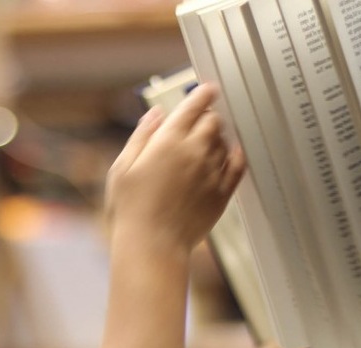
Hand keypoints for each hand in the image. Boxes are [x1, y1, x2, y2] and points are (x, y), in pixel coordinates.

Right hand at [104, 83, 244, 256]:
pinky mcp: (222, 193)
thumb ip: (141, 137)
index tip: (208, 89)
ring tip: (207, 143)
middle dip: (208, 117)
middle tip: (201, 120)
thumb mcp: (123, 168)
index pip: (194, 105)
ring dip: (218, 137)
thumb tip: (156, 114)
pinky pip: (237, 166)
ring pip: (224, 142)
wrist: (152, 244)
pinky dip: (235, 156)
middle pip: (213, 121)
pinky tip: (231, 155)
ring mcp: (211, 172)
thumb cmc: (131, 210)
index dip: (203, 93)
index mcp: (168, 141)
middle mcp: (194, 152)